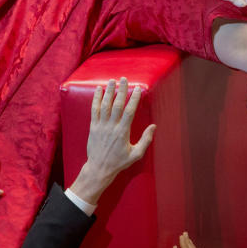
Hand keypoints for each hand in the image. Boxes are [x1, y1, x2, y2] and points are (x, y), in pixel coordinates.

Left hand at [69, 78, 155, 203]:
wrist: (99, 168)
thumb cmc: (119, 162)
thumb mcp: (136, 154)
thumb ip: (146, 140)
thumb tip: (154, 126)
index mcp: (123, 132)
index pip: (129, 111)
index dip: (134, 99)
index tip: (137, 89)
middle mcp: (111, 127)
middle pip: (117, 105)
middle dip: (121, 91)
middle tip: (124, 79)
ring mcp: (101, 126)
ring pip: (105, 105)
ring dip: (109, 92)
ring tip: (112, 81)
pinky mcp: (93, 127)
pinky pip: (94, 110)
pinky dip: (96, 99)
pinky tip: (98, 90)